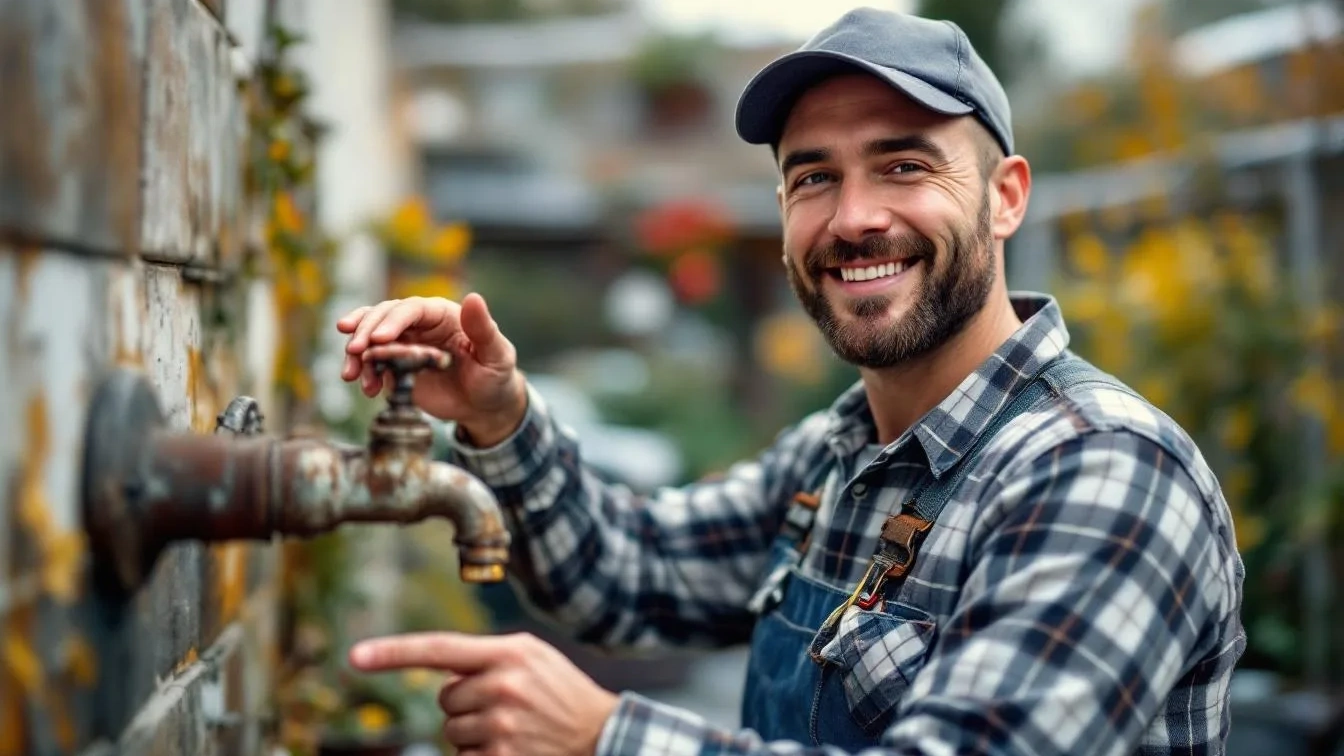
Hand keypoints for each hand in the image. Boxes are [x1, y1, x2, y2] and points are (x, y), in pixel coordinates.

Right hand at [337, 293, 526, 445]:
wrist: (485, 406)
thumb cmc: (496, 376)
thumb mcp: (496, 354)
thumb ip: (483, 328)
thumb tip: (473, 298)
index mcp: (443, 314)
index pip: (412, 309)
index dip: (393, 321)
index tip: (378, 339)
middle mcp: (421, 325)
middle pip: (384, 317)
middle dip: (365, 332)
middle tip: (353, 351)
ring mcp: (406, 344)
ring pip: (372, 338)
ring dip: (357, 354)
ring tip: (351, 374)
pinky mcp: (397, 366)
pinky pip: (373, 364)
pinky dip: (365, 374)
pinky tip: (368, 389)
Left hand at [349, 631, 619, 755]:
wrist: (601, 734)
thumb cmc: (561, 691)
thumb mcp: (531, 657)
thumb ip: (487, 655)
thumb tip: (441, 668)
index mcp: (509, 653)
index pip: (440, 648)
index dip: (393, 652)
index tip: (355, 656)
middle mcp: (503, 687)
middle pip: (445, 697)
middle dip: (465, 703)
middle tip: (505, 705)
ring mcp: (503, 725)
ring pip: (452, 730)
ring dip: (473, 732)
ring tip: (512, 727)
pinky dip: (480, 754)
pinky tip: (512, 746)